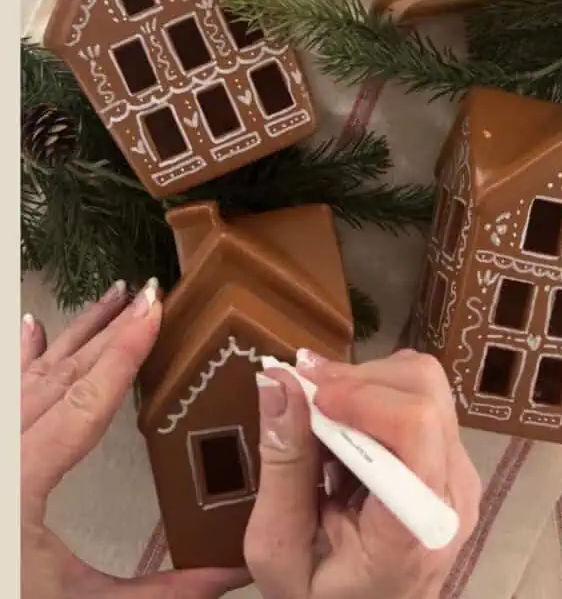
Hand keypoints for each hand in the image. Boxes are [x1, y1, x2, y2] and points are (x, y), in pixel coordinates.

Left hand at [21, 279, 249, 598]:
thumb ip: (165, 591)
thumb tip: (236, 571)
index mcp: (19, 485)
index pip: (83, 405)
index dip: (123, 355)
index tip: (152, 311)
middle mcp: (3, 457)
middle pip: (62, 380)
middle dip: (109, 333)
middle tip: (148, 295)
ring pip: (33, 378)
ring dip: (75, 336)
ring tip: (111, 298)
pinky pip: (7, 393)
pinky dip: (24, 359)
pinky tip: (35, 331)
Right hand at [245, 349, 480, 598]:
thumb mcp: (278, 551)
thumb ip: (282, 467)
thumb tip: (277, 380)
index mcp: (416, 526)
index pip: (416, 427)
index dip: (362, 396)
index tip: (310, 395)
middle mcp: (454, 491)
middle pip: (422, 391)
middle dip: (356, 380)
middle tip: (304, 393)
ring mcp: (459, 472)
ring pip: (423, 382)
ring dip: (364, 383)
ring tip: (320, 412)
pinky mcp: (452, 459)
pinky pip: (421, 398)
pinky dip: (374, 394)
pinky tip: (342, 424)